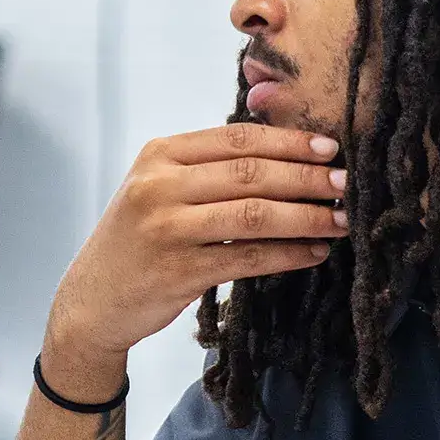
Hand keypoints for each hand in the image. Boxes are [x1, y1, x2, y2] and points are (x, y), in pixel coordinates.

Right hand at [41, 124, 346, 393]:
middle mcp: (160, 186)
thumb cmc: (136, 240)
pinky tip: (314, 252)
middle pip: (251, 173)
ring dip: (306, 217)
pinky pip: (248, 258)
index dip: (289, 142)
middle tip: (347, 183)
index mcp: (159, 154)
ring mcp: (168, 229)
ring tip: (340, 220)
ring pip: (255, 214)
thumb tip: (287, 153)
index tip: (330, 148)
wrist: (92, 301)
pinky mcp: (180, 272)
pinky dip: (288, 254)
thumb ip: (207, 167)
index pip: (237, 138)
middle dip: (307, 178)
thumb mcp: (158, 188)